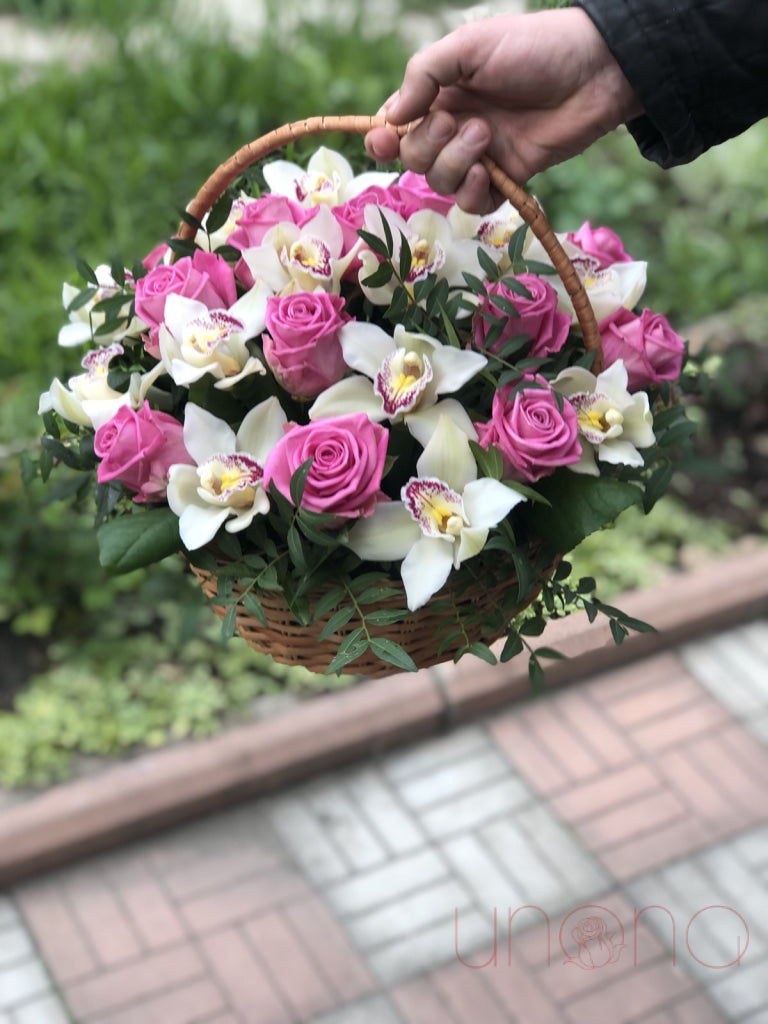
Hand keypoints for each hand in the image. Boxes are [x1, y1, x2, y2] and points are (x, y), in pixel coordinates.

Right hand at [365, 9, 641, 212]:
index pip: (396, 126)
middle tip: (459, 121)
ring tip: (486, 134)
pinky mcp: (506, 180)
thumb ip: (424, 75)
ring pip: (441, 183)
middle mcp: (454, 128)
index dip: (383, 139)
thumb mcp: (469, 47)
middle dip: (427, 146)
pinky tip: (491, 170)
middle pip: (414, 159)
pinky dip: (474, 193)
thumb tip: (390, 118)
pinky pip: (473, 204)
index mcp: (440, 94)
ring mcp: (480, 156)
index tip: (382, 141)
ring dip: (455, 163)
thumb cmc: (533, 48)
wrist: (592, 72)